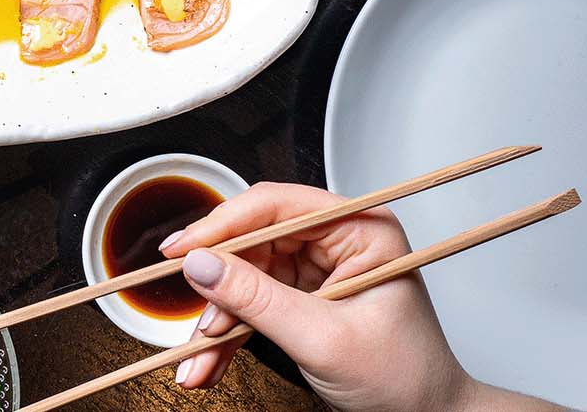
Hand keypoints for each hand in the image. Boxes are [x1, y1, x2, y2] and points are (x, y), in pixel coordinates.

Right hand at [159, 182, 471, 411]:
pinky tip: (209, 361)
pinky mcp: (301, 296)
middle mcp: (336, 239)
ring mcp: (317, 268)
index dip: (222, 226)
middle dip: (219, 286)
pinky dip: (229, 333)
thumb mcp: (324, 339)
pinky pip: (250, 303)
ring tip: (199, 357)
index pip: (275, 206)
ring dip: (218, 319)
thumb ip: (258, 300)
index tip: (181, 251)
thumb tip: (200, 265)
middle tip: (192, 314)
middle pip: (252, 241)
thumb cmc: (405, 378)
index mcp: (360, 228)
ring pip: (244, 276)